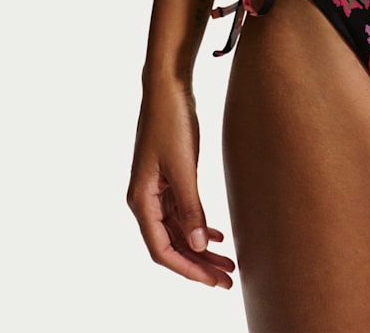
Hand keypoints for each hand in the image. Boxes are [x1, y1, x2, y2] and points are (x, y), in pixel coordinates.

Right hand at [127, 81, 235, 288]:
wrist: (168, 87)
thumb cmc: (171, 121)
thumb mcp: (184, 166)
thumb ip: (191, 207)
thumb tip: (198, 246)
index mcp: (141, 200)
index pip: (161, 250)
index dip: (187, 269)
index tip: (212, 282)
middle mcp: (145, 200)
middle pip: (172, 244)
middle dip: (199, 264)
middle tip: (227, 280)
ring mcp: (156, 190)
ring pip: (179, 229)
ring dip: (201, 247)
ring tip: (228, 263)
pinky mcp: (168, 178)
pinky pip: (182, 212)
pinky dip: (198, 225)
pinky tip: (216, 235)